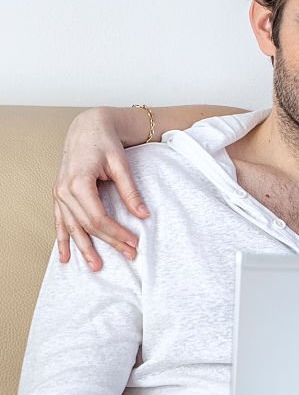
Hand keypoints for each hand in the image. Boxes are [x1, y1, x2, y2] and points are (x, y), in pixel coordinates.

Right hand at [53, 107, 147, 270]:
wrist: (87, 127)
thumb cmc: (104, 142)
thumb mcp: (121, 165)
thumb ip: (130, 191)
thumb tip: (144, 215)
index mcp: (78, 182)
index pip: (99, 218)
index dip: (116, 233)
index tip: (134, 243)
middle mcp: (64, 191)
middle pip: (88, 226)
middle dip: (109, 243)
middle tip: (129, 255)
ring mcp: (58, 193)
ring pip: (71, 227)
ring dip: (84, 248)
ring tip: (95, 266)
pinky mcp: (59, 194)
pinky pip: (59, 221)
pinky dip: (62, 239)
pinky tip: (65, 256)